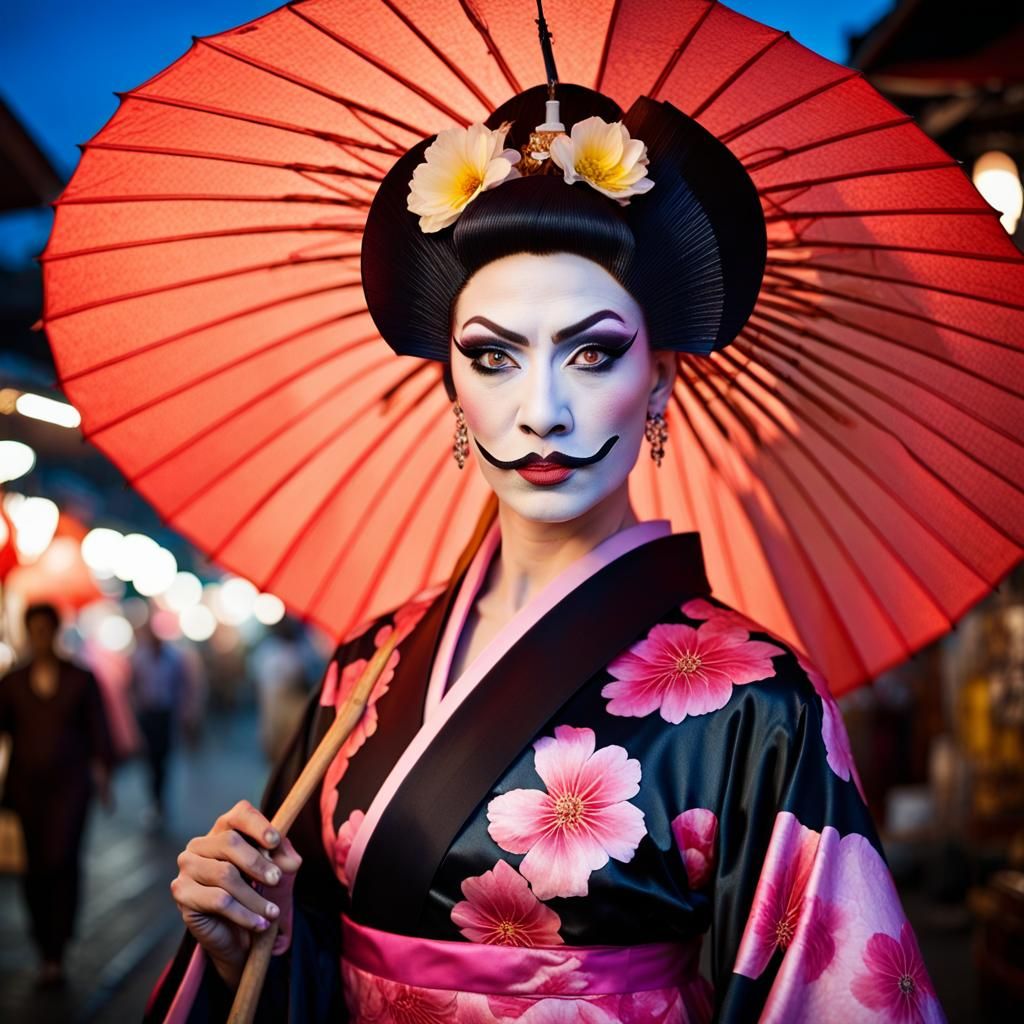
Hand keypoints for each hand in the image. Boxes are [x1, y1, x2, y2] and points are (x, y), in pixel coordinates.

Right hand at [170, 799, 301, 990]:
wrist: (235, 934)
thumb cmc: (254, 894)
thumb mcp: (275, 872)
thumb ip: (283, 859)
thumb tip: (289, 859)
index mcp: (225, 829)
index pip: (240, 814)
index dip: (258, 825)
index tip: (275, 841)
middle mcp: (201, 844)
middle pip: (230, 842)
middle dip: (258, 863)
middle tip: (276, 880)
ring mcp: (188, 867)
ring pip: (225, 874)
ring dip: (254, 897)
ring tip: (272, 912)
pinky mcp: (182, 893)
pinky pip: (218, 901)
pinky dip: (244, 914)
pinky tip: (259, 923)